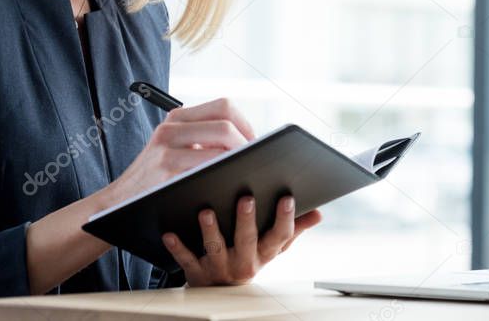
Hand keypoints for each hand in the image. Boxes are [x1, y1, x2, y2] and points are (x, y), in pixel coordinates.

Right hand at [104, 98, 254, 205]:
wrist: (118, 202)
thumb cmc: (155, 179)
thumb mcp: (173, 148)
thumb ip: (202, 140)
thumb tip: (248, 142)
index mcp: (177, 118)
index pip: (224, 106)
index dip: (246, 124)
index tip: (254, 144)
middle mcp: (171, 127)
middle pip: (226, 122)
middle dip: (247, 142)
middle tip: (255, 160)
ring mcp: (167, 147)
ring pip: (221, 142)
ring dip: (239, 158)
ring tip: (245, 171)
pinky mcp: (167, 169)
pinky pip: (208, 166)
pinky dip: (224, 173)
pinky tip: (227, 184)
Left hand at [161, 195, 322, 285]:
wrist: (220, 292)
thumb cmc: (249, 257)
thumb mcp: (273, 247)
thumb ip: (294, 229)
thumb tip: (319, 213)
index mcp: (265, 252)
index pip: (280, 236)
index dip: (286, 218)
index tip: (287, 197)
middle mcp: (245, 261)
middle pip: (248, 240)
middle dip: (247, 220)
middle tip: (247, 198)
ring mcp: (219, 267)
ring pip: (215, 248)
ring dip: (210, 230)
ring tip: (206, 211)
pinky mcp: (197, 272)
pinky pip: (186, 260)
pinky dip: (177, 247)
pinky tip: (169, 233)